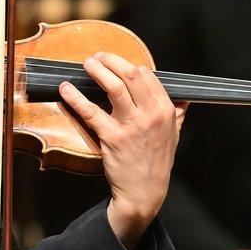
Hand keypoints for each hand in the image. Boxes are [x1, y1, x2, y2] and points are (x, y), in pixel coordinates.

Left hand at [59, 52, 183, 246]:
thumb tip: (184, 100)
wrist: (144, 192)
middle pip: (131, 75)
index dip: (129, 66)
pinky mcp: (112, 137)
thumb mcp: (174, 136)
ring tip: (87, 64)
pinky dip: (75, 97)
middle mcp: (151, 114)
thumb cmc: (157, 163)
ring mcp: (131, 125)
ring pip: (114, 87)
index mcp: (165, 110)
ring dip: (98, 71)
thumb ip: (178, 115)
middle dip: (112, 60)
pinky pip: (91, 111)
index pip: (147, 76)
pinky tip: (66, 88)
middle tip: (98, 57)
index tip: (116, 64)